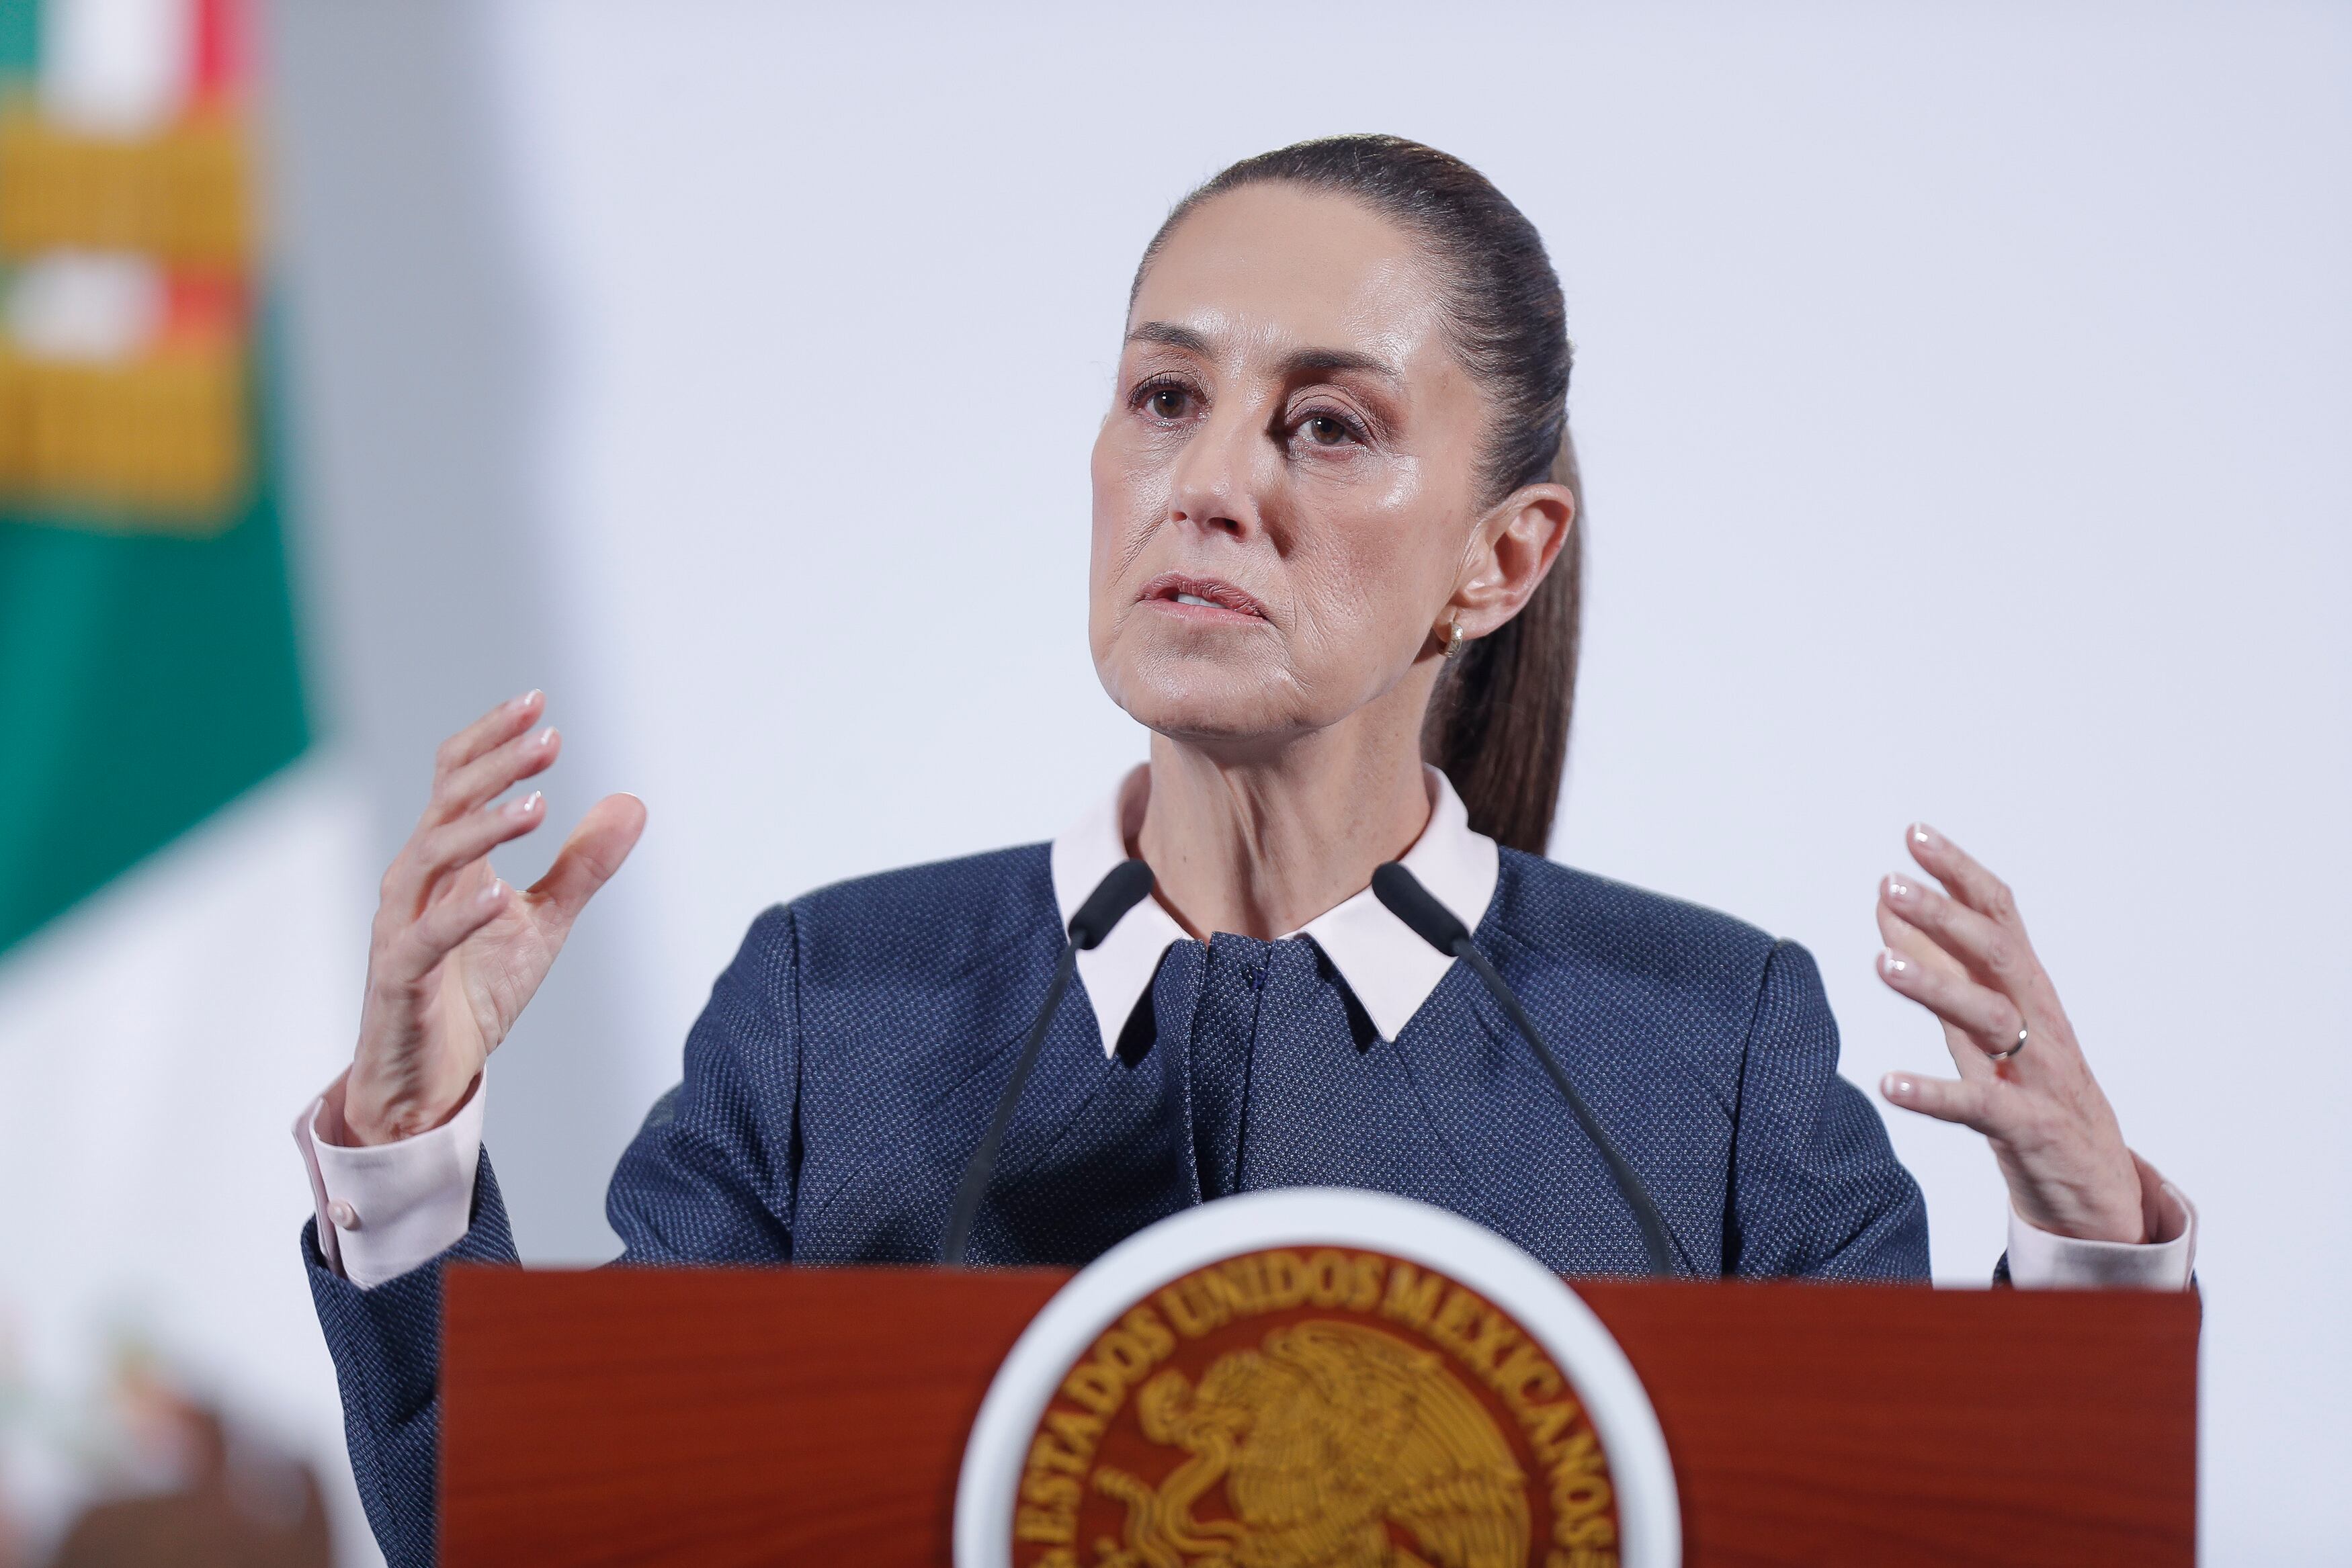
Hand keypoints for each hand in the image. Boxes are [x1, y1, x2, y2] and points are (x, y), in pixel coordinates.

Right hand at [341, 691, 645, 1145]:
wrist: (428, 1077)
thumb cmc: (473, 991)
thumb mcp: (544, 922)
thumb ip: (583, 864)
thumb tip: (632, 802)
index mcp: (446, 860)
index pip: (456, 778)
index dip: (491, 738)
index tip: (538, 703)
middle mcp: (417, 880)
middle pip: (447, 802)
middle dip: (497, 767)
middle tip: (548, 738)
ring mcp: (401, 925)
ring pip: (431, 857)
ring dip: (483, 827)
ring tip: (537, 805)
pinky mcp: (399, 976)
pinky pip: (425, 937)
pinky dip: (460, 913)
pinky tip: (498, 894)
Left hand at [1872, 824, 2145, 1242]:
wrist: (2095, 1187)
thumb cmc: (2031, 1091)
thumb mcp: (1979, 1023)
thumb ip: (1937, 964)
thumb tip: (1887, 904)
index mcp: (2027, 991)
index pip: (1999, 917)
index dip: (1960, 874)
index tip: (1916, 835)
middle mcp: (2039, 1022)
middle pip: (1997, 956)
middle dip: (1946, 916)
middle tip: (1893, 884)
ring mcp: (2040, 1074)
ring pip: (1992, 1019)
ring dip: (1936, 988)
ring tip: (1881, 965)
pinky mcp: (2030, 1129)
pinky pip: (1981, 1107)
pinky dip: (1934, 1094)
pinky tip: (1889, 1084)